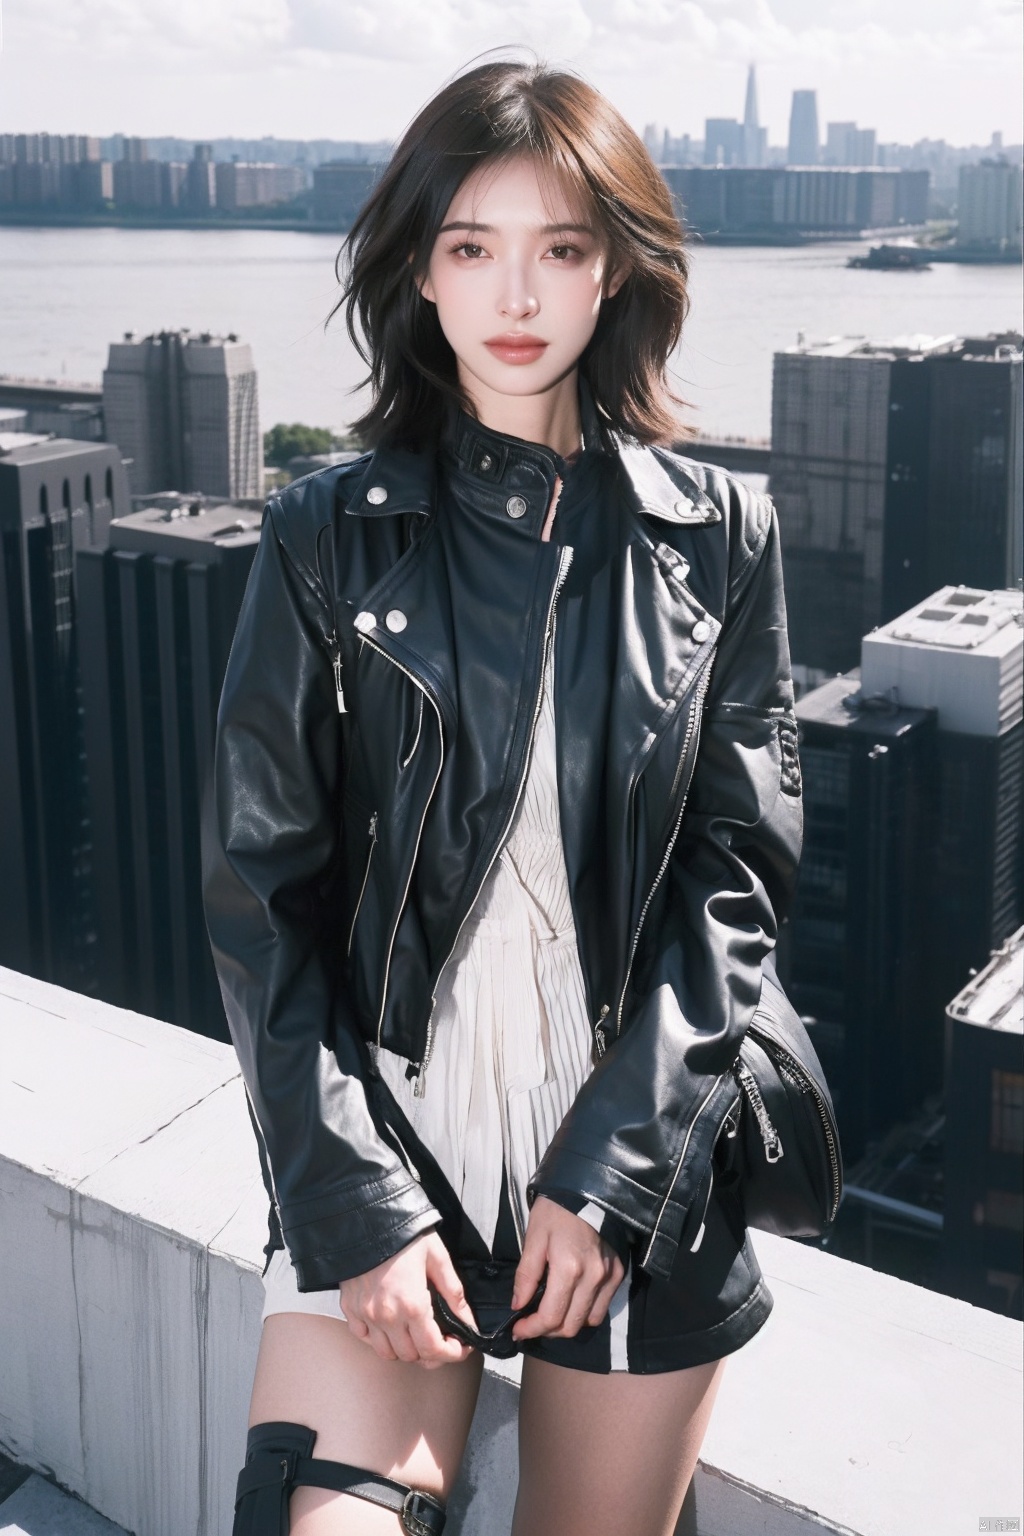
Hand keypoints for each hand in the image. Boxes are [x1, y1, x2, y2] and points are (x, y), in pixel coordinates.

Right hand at [340, 1230, 478, 1368]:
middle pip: (411, 1356)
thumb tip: (468, 1320)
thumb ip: (454, 1293)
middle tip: (443, 1340)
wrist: (368, 1215)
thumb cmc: (404, 1233)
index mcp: (412, 1304)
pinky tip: (389, 1326)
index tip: (460, 1348)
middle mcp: (386, 1315)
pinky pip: (363, 1337)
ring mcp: (365, 1313)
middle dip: (432, 1353)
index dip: (452, 1354)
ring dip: (405, 1349)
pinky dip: (377, 1339)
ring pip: (387, 1353)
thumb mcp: (437, 1257)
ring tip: (416, 1334)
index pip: (433, 1349)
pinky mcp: (350, 1307)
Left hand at [511, 1196, 624, 1342]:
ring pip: (589, 1321)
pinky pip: (602, 1307)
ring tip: (552, 1313)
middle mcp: (593, 1277)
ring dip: (567, 1324)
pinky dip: (585, 1312)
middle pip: (570, 1326)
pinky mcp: (618, 1273)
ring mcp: (609, 1277)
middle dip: (547, 1331)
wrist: (588, 1191)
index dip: (531, 1329)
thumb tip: (517, 1306)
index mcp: (569, 1268)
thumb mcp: (534, 1237)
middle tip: (531, 1322)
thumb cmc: (556, 1211)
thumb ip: (526, 1275)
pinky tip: (572, 1301)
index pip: (551, 1316)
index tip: (517, 1329)